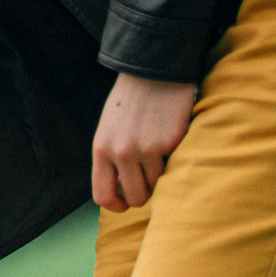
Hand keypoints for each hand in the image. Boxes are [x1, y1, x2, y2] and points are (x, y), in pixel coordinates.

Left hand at [91, 73, 196, 211]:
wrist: (154, 69)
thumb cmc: (131, 101)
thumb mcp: (108, 129)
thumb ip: (110, 158)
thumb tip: (120, 190)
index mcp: (101, 150)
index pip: (102, 196)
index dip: (115, 206)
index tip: (125, 204)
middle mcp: (121, 153)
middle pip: (134, 197)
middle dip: (142, 196)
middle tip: (148, 185)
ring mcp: (146, 149)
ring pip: (156, 186)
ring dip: (159, 178)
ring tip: (159, 157)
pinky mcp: (170, 142)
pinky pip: (173, 166)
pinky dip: (173, 160)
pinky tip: (170, 141)